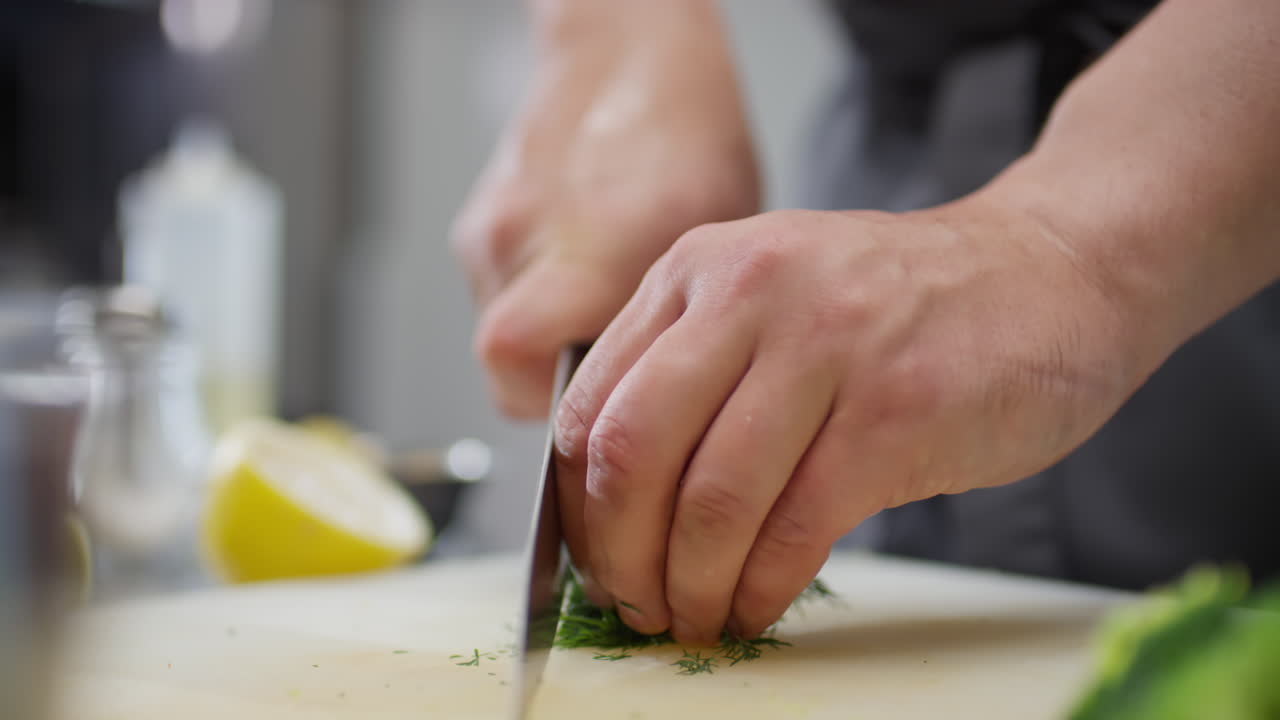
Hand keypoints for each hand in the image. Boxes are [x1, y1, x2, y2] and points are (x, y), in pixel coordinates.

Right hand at [452, 5, 758, 417]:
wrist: (625, 51)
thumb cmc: (684, 134)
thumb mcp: (711, 243)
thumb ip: (672, 327)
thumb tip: (668, 405)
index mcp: (593, 249)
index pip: (523, 375)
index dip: (558, 417)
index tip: (600, 425)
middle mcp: (525, 239)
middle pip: (504, 365)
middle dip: (551, 386)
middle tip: (604, 375)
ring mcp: (490, 228)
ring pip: (499, 330)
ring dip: (546, 339)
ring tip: (599, 308)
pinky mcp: (476, 219)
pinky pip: (499, 289)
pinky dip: (536, 298)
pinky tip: (580, 269)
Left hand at [553, 196, 1150, 644]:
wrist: (1047, 273)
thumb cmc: (901, 305)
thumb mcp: (772, 294)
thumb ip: (693, 370)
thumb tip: (620, 507)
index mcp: (700, 269)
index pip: (590, 405)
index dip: (579, 508)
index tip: (596, 561)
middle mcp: (749, 293)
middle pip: (632, 454)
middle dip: (621, 558)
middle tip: (636, 606)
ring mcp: (826, 347)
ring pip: (711, 500)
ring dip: (691, 586)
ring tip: (696, 618)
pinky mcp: (896, 412)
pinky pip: (795, 528)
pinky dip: (761, 587)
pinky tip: (756, 605)